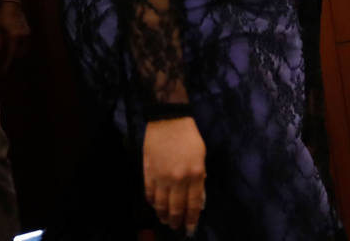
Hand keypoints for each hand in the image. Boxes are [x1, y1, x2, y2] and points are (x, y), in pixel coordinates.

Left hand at [0, 1, 30, 71]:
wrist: (13, 4)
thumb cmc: (3, 16)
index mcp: (14, 36)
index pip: (11, 54)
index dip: (7, 64)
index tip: (4, 71)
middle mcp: (22, 36)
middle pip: (19, 53)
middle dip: (13, 59)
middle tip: (6, 64)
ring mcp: (26, 33)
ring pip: (23, 49)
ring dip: (16, 53)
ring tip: (9, 54)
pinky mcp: (28, 31)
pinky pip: (24, 43)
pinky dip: (19, 46)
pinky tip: (13, 45)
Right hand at [143, 116, 206, 235]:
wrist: (168, 120)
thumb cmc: (188, 136)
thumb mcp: (201, 157)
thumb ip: (200, 178)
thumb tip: (197, 198)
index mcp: (195, 174)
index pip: (193, 205)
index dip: (191, 219)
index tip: (190, 228)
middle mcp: (179, 178)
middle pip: (176, 208)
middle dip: (177, 221)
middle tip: (176, 227)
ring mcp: (162, 176)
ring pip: (161, 204)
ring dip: (163, 215)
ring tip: (165, 220)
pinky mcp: (149, 172)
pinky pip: (149, 193)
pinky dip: (151, 202)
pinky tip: (154, 205)